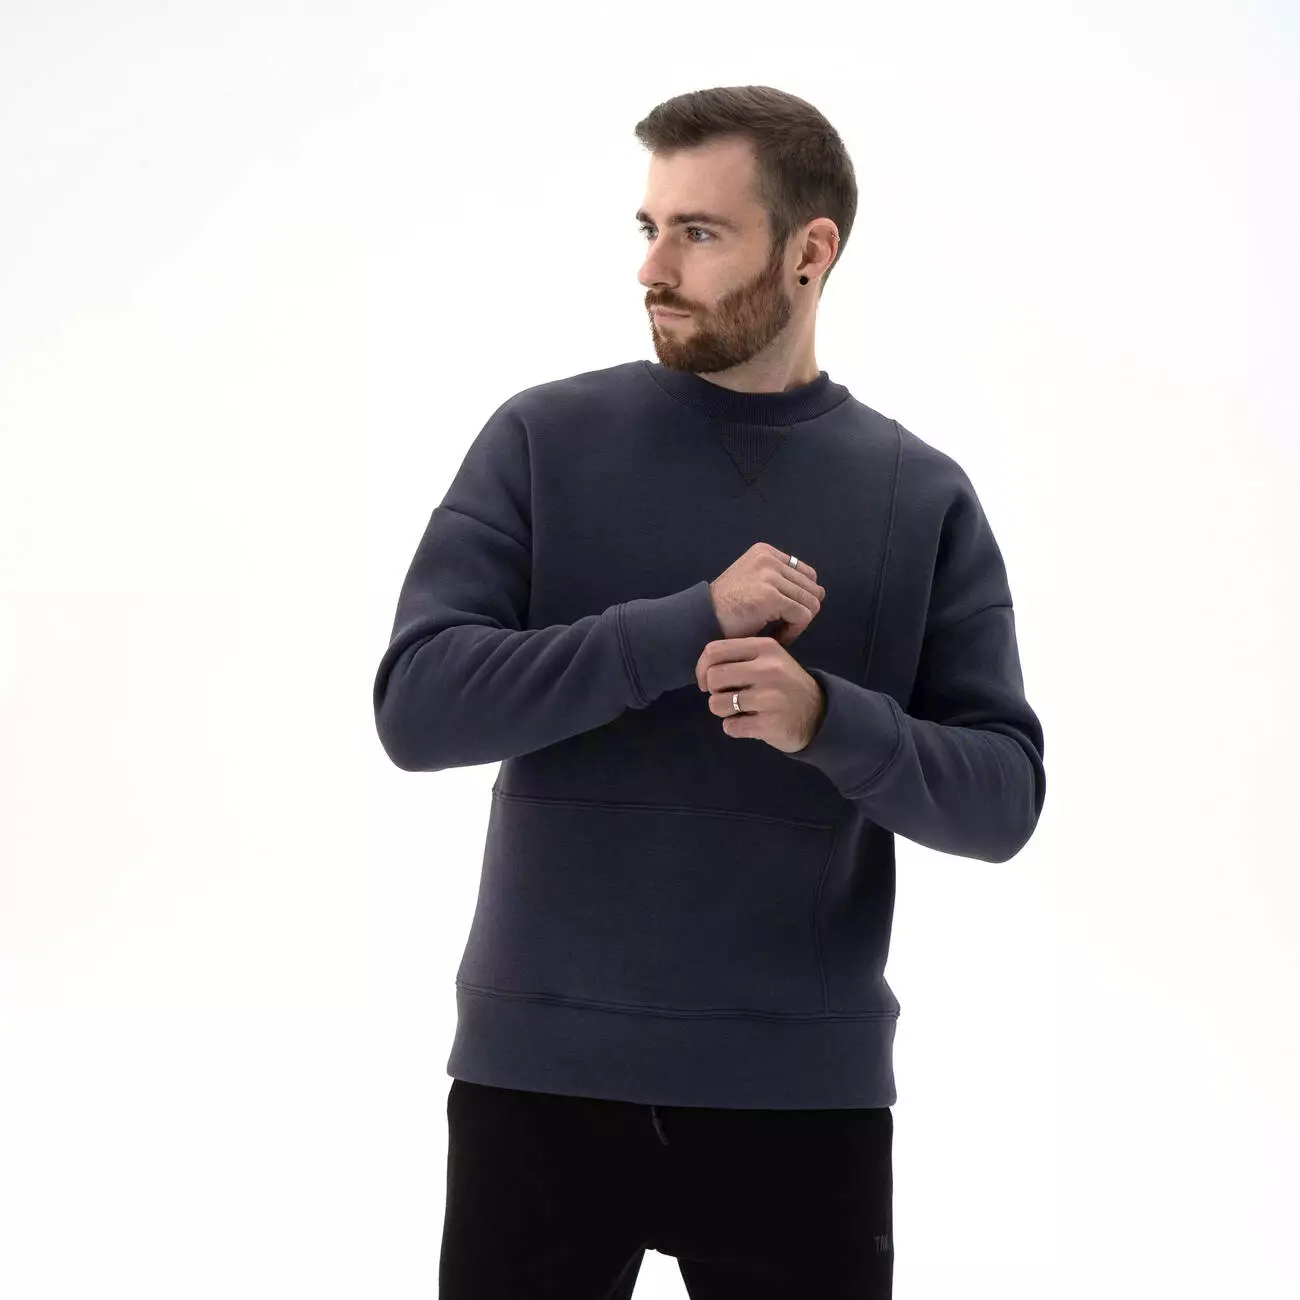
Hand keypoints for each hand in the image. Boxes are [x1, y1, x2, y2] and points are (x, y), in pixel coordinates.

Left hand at [695, 636, 826, 753]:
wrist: (819, 715)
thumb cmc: (784, 685)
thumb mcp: (769, 660)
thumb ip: (738, 658)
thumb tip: (702, 670)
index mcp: (765, 648)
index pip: (714, 651)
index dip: (702, 669)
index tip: (707, 682)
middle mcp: (768, 669)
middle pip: (713, 678)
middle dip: (714, 691)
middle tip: (730, 696)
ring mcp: (770, 697)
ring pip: (717, 704)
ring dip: (723, 711)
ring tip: (741, 710)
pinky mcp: (770, 724)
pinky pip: (731, 726)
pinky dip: (735, 728)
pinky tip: (750, 723)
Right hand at [709, 544, 824, 647]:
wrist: (701, 619)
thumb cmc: (727, 608)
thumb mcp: (754, 582)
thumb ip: (783, 582)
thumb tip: (821, 592)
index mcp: (766, 552)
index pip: (807, 574)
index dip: (800, 597)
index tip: (783, 614)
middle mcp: (769, 559)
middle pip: (811, 589)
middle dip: (800, 612)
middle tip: (782, 626)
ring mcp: (770, 576)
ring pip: (810, 603)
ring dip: (797, 624)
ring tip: (779, 632)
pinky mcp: (771, 596)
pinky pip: (802, 616)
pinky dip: (793, 632)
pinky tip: (777, 637)